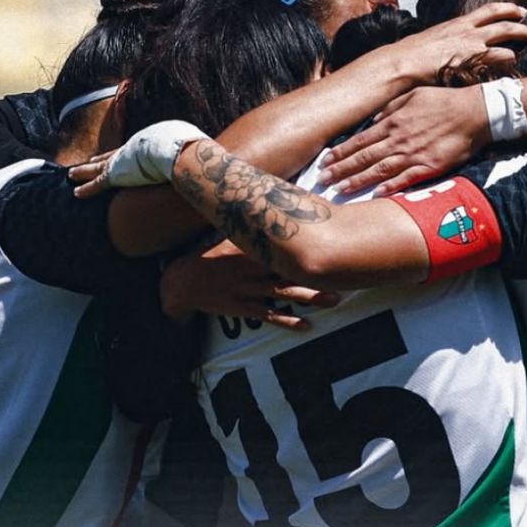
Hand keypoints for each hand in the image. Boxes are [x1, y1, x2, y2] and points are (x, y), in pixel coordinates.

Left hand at [70, 120, 208, 197]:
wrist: (182, 152)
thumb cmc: (195, 151)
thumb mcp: (199, 149)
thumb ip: (202, 157)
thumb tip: (222, 163)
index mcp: (151, 139)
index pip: (135, 148)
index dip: (126, 153)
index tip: (121, 155)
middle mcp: (134, 146)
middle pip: (113, 154)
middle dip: (100, 159)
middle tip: (89, 161)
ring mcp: (124, 159)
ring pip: (98, 167)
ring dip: (84, 171)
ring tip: (71, 174)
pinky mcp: (117, 174)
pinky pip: (97, 184)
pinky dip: (86, 188)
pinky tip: (75, 193)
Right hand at [160, 240, 340, 328]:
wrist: (181, 283)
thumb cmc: (210, 257)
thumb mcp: (229, 236)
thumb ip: (250, 224)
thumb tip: (270, 201)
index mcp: (252, 247)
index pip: (284, 242)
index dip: (308, 242)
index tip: (333, 240)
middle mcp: (253, 267)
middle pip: (290, 268)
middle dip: (317, 272)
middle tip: (344, 275)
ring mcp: (248, 288)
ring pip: (284, 292)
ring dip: (310, 297)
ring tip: (334, 300)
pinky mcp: (242, 307)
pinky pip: (268, 314)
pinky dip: (287, 320)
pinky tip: (305, 326)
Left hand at [318, 85, 487, 195]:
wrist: (474, 112)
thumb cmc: (443, 100)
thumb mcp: (412, 95)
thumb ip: (390, 109)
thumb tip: (374, 119)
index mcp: (392, 122)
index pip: (359, 141)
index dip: (340, 153)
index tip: (324, 162)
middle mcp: (399, 139)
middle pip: (363, 158)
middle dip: (341, 170)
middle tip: (322, 181)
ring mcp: (414, 154)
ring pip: (379, 171)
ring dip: (357, 181)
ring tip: (339, 190)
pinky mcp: (430, 166)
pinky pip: (406, 179)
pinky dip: (389, 187)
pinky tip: (375, 195)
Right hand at [390, 3, 526, 85]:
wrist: (403, 62)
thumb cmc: (411, 55)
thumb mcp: (431, 40)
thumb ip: (446, 41)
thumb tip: (448, 48)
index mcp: (457, 24)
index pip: (487, 11)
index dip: (506, 9)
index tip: (519, 10)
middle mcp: (467, 31)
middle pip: (502, 22)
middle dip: (522, 25)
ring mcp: (470, 46)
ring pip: (504, 40)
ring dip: (520, 42)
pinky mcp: (470, 61)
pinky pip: (496, 59)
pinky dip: (508, 61)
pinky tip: (516, 66)